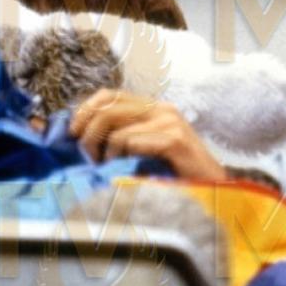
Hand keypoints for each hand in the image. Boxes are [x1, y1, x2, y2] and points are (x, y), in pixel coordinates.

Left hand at [70, 90, 227, 180]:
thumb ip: (121, 137)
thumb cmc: (175, 176)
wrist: (213, 191)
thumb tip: (81, 136)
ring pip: (116, 126)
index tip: (72, 133)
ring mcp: (170, 122)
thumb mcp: (143, 150)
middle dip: (88, 132)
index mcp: (154, 108)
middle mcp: (162, 108)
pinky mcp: (175, 139)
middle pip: (107, 107)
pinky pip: (131, 141)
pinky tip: (123, 169)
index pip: (108, 94)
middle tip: (86, 156)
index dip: (85, 109)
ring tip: (105, 166)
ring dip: (103, 150)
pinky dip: (120, 156)